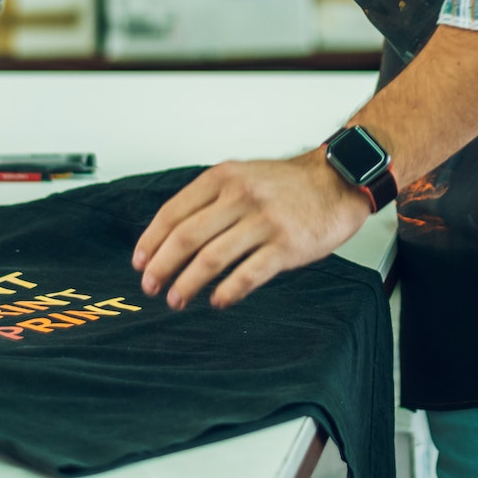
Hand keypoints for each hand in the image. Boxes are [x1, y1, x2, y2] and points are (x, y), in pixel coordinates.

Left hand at [131, 151, 371, 310]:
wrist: (337, 181)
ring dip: (187, 283)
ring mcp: (263, 221)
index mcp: (223, 178)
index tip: (140, 262)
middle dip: (161, 266)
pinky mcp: (285, 246)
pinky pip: (248, 274)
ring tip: (176, 299)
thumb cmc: (288, 184)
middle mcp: (240, 197)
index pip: (173, 212)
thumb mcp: (242, 175)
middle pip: (186, 237)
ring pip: (211, 258)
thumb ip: (210, 198)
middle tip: (150, 286)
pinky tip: (218, 301)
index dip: (151, 241)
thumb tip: (171, 235)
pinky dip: (227, 292)